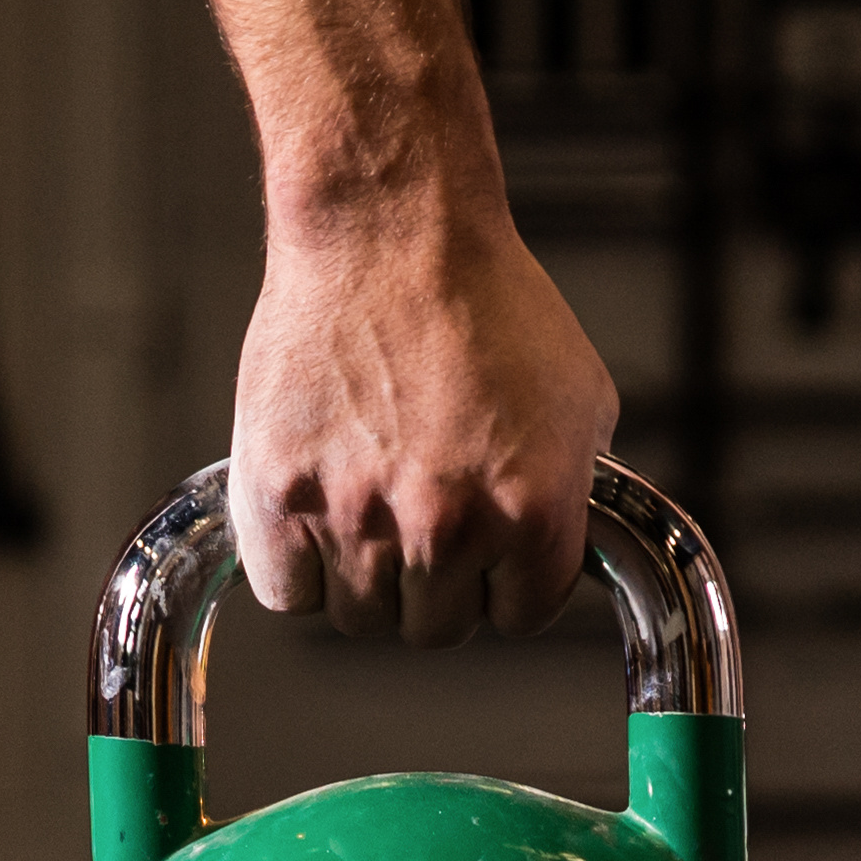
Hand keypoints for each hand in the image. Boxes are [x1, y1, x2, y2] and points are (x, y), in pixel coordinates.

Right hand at [225, 198, 620, 648]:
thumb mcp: (580, 399)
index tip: (489, 552)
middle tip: (421, 519)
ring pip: (360, 616)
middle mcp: (444, 529)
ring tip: (369, 502)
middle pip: (435, 628)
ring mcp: (356, 518)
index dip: (505, 582)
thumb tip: (563, 545)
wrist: (390, 233)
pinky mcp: (279, 497)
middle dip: (436, 583)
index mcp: (531, 514)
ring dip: (367, 577)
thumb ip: (574, 489)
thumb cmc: (483, 297)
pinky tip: (316, 511)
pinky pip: (286, 592)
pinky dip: (297, 566)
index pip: (520, 615)